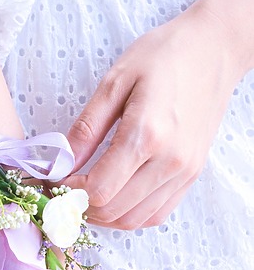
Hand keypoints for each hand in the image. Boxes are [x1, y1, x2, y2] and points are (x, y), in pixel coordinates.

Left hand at [63, 0, 253, 229]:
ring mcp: (184, 172)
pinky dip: (128, 216)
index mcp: (146, 135)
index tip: (56, 181)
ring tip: (84, 197)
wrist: (213, 50)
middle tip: (64, 191)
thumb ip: (86, 129)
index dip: (70, 192)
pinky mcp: (191, 176)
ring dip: (102, 216)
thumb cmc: (162, 57)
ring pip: (133, 220)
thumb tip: (62, 164)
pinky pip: (156, 215)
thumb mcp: (114, 83)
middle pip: (113, 210)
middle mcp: (169, 161)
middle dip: (80, 206)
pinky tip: (114, 199)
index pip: (99, 189)